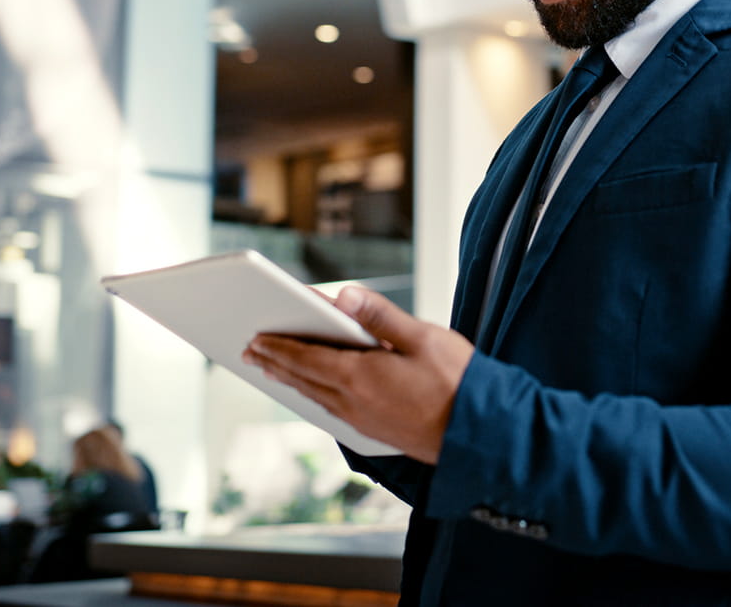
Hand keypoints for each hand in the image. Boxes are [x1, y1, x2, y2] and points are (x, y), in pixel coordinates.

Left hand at [242, 285, 473, 463]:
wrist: (479, 434)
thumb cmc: (459, 382)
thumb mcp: (423, 337)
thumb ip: (381, 316)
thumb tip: (345, 295)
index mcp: (361, 375)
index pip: (307, 357)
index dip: (279, 346)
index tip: (256, 337)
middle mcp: (353, 402)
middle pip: (303, 379)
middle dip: (275, 362)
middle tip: (251, 351)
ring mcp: (362, 420)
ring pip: (315, 397)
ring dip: (290, 381)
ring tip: (272, 370)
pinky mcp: (374, 432)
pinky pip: (331, 411)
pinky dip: (313, 397)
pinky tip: (313, 394)